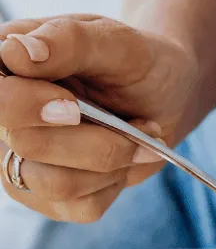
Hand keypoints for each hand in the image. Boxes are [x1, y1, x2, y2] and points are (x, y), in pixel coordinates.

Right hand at [0, 14, 197, 221]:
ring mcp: (23, 160)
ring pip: (55, 184)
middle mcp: (5, 117)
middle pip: (25, 142)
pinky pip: (81, 207)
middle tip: (134, 124)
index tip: (73, 106)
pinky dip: (116, 184)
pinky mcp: (51, 196)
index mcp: (5, 67)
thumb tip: (16, 51)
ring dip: (112, 162)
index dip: (25, 106)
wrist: (166, 97)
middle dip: (95, 139)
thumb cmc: (136, 64)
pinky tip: (128, 159)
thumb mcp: (115, 42)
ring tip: (140, 138)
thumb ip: (68, 41)